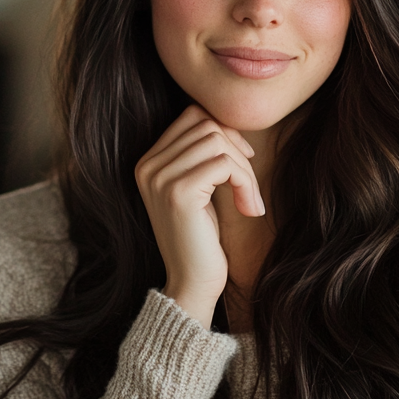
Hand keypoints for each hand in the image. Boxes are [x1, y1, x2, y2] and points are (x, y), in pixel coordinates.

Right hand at [134, 104, 263, 327]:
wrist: (191, 283)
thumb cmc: (200, 238)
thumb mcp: (198, 189)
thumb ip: (202, 156)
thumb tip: (229, 126)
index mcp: (148, 162)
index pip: (192, 115)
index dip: (225, 132)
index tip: (242, 162)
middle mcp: (148, 166)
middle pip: (207, 125)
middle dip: (238, 151)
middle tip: (248, 186)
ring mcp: (160, 178)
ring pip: (218, 142)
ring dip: (245, 170)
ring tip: (249, 200)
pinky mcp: (179, 193)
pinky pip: (224, 165)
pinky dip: (245, 182)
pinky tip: (249, 208)